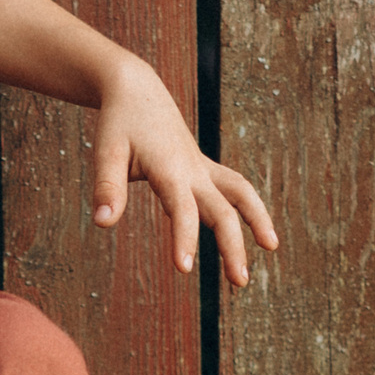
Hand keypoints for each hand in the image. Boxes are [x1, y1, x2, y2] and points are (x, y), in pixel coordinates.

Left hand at [92, 58, 278, 285]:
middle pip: (223, 208)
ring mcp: (202, 168)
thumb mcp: (106, 152)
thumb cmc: (119, 123)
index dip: (185, 238)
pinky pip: (233, 189)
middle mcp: (193, 169)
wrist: (137, 91)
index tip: (184, 269)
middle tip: (240, 283)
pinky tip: (249, 234)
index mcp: (170, 168)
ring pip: (240, 192)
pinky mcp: (203, 169)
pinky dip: (247, 208)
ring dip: (257, 219)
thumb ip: (106, 187)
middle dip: (233, 245)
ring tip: (271, 248)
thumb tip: (103, 223)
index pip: (182, 209)